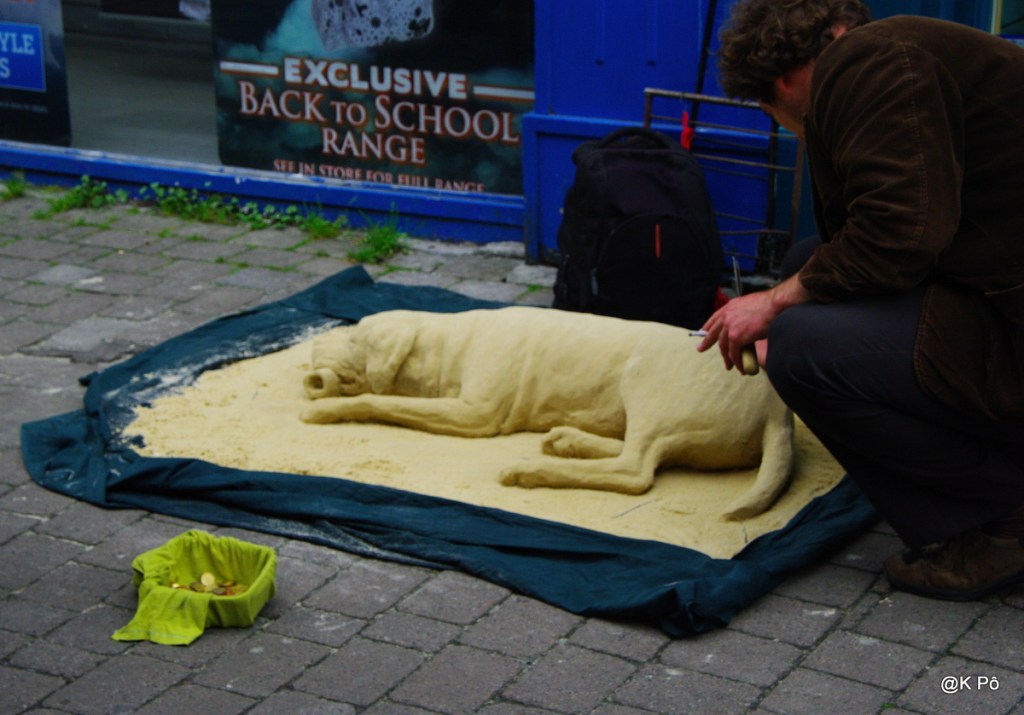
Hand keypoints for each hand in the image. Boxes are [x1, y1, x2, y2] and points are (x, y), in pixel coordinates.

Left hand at [696, 274, 811, 372]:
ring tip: (729, 366)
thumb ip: (742, 314)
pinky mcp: (736, 337)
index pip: (714, 318)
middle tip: (700, 349)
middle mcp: (727, 316)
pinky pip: (734, 353)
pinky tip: (740, 368)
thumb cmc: (769, 305)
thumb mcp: (749, 305)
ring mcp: (730, 327)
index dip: (708, 326)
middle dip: (706, 342)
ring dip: (727, 358)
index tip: (702, 331)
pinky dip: (737, 362)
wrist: (775, 305)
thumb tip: (744, 323)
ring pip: (724, 347)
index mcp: (730, 307)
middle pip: (714, 333)